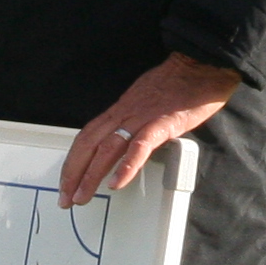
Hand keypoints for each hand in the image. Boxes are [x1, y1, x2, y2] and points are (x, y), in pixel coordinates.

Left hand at [58, 53, 240, 208]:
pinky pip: (140, 147)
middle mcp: (124, 114)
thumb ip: (134, 123)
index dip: (72, 161)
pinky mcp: (162, 124)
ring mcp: (142, 118)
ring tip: (82, 196)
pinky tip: (117, 182)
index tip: (66, 181)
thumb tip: (126, 144)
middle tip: (65, 197)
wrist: (199, 67)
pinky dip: (126, 165)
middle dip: (73, 173)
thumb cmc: (177, 84)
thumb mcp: (145, 102)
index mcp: (120, 110)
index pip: (87, 137)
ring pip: (107, 148)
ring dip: (91, 175)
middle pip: (89, 145)